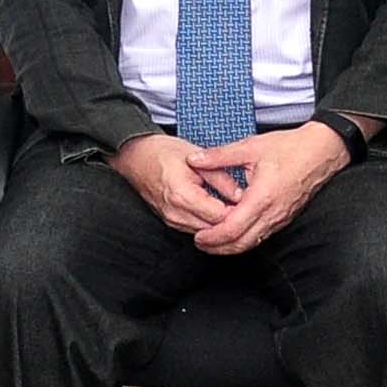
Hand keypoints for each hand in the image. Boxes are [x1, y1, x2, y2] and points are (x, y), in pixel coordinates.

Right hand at [110, 133, 235, 235]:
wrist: (136, 157)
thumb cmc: (163, 152)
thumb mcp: (198, 158)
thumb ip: (221, 178)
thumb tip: (241, 195)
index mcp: (183, 195)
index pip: (219, 216)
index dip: (238, 211)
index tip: (250, 202)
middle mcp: (175, 212)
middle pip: (214, 229)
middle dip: (231, 220)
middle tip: (247, 208)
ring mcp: (171, 220)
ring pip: (206, 233)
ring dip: (220, 224)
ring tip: (235, 209)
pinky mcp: (170, 222)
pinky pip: (195, 229)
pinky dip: (209, 223)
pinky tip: (218, 212)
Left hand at [188, 123, 352, 254]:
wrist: (321, 151)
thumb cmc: (290, 148)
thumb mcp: (250, 147)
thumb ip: (219, 156)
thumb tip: (194, 160)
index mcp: (261, 198)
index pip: (232, 229)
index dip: (212, 237)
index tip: (198, 237)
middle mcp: (272, 213)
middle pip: (241, 244)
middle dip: (218, 248)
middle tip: (200, 243)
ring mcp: (280, 218)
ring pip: (252, 243)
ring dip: (231, 245)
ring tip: (213, 241)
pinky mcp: (285, 218)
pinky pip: (262, 236)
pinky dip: (245, 239)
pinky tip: (235, 231)